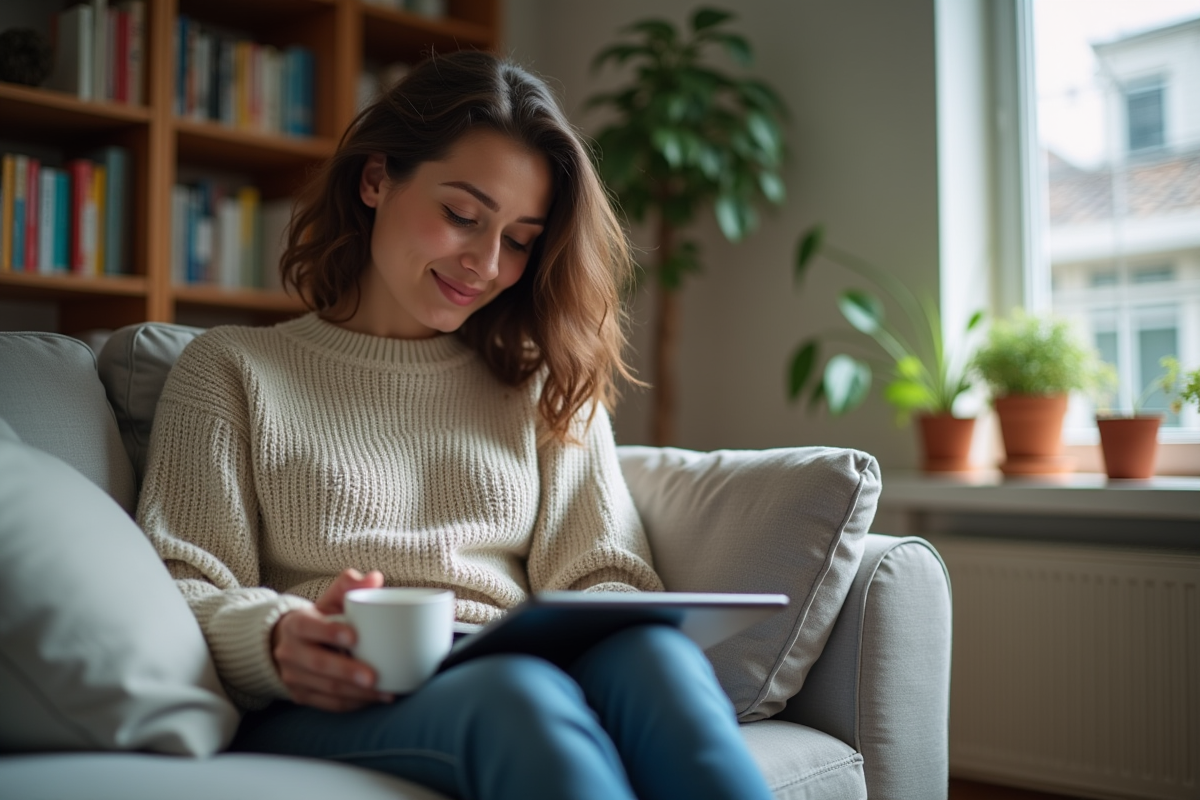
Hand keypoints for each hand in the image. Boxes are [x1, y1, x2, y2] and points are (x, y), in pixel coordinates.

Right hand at [271, 568, 392, 711]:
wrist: (290, 644)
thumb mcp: (330, 599)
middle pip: (318, 663)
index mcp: (296, 624)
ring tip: (384, 692)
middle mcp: (289, 652)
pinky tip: (373, 700)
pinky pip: (327, 704)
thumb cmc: (320, 619)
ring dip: (356, 693)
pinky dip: (352, 704)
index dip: (329, 632)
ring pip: (325, 688)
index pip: (309, 627)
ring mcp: (293, 677)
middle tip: (373, 676)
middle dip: (346, 672)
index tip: (354, 637)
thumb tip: (374, 578)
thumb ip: (349, 585)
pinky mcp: (301, 696)